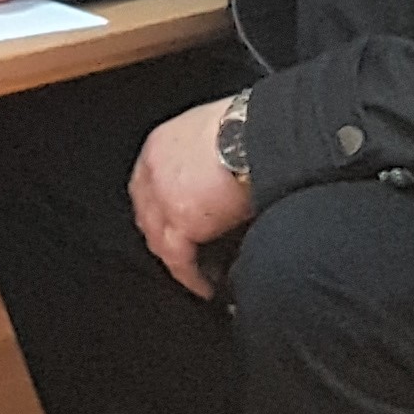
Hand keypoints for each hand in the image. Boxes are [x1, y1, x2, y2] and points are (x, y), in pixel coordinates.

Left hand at [129, 96, 254, 299]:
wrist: (265, 133)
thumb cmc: (254, 127)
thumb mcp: (216, 131)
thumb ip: (205, 155)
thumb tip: (220, 175)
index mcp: (161, 144)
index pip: (148, 184)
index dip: (159, 209)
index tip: (173, 225)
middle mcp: (154, 169)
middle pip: (148, 214)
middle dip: (165, 237)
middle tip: (186, 255)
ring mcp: (163, 196)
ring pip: (159, 239)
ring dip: (178, 260)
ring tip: (200, 276)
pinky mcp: (182, 220)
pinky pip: (178, 259)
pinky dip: (191, 276)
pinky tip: (206, 286)